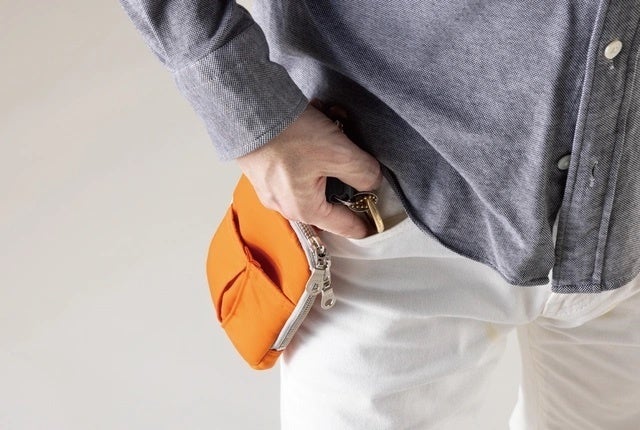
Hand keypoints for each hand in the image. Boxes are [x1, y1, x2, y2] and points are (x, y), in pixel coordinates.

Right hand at [236, 104, 381, 237]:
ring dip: (327, 156)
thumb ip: (363, 173)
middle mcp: (286, 205)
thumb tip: (372, 182)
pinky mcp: (264, 170)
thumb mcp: (339, 152)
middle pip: (330, 199)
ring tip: (333, 126)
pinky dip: (309, 149)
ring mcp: (272, 189)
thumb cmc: (288, 136)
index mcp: (306, 210)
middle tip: (353, 151)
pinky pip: (296, 167)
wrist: (246, 111)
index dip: (365, 223)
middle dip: (345, 174)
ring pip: (313, 179)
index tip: (376, 223)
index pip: (345, 226)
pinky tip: (314, 124)